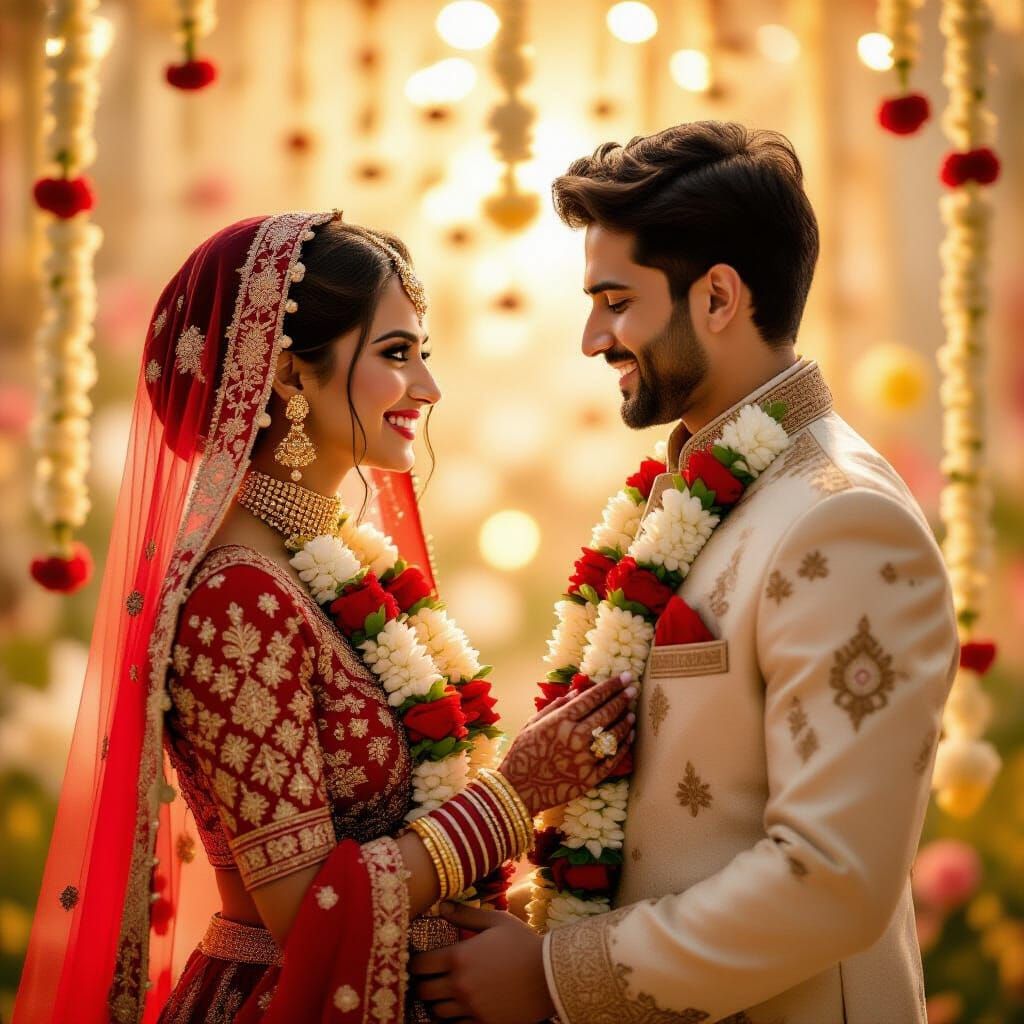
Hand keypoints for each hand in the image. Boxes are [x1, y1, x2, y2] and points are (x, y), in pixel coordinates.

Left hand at [411, 902, 553, 1023]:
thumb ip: (466, 914)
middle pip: (423, 991)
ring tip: (444, 994)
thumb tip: (442, 907)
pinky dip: (452, 1019)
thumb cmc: (523, 943)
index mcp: (459, 957)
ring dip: (437, 1002)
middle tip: (429, 979)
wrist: (550, 974)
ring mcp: (470, 1007)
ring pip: (437, 1011)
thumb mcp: (496, 921)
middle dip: (422, 984)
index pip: (420, 965)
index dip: (415, 963)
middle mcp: (459, 985)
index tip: (419, 962)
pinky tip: (459, 1009)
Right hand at [498, 673, 635, 815]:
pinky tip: (629, 736)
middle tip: (633, 689)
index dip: (611, 686)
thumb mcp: (534, 723)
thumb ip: (557, 705)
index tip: (625, 677)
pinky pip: (612, 760)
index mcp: (560, 721)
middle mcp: (575, 738)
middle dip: (622, 699)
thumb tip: (580, 691)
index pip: (592, 698)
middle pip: (606, 714)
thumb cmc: (523, 752)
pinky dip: (623, 746)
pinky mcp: (590, 779)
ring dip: (625, 722)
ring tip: (632, 712)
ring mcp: (584, 759)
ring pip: (613, 736)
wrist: (518, 789)